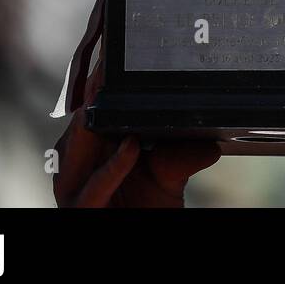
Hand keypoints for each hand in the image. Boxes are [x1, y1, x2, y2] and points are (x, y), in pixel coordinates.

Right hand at [52, 61, 219, 207]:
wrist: (142, 235)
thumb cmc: (147, 205)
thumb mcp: (170, 173)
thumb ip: (186, 152)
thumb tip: (212, 137)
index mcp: (91, 143)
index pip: (93, 102)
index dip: (103, 75)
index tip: (117, 48)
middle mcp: (75, 161)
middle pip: (81, 118)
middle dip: (94, 88)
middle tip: (110, 61)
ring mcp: (72, 186)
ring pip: (78, 147)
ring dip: (94, 121)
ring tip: (105, 96)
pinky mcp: (81, 210)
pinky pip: (94, 186)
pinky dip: (113, 166)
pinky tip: (131, 147)